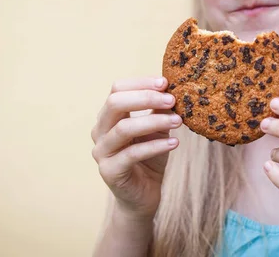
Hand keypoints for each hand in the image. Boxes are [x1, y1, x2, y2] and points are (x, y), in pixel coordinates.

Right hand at [91, 77, 180, 219]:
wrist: (143, 196)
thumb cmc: (149, 158)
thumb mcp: (157, 130)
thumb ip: (159, 111)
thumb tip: (172, 90)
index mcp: (108, 116)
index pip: (117, 89)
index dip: (140, 83)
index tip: (165, 82)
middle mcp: (100, 131)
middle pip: (115, 103)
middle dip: (146, 97)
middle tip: (172, 99)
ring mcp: (101, 152)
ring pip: (124, 128)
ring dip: (154, 121)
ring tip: (178, 121)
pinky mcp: (109, 171)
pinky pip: (132, 154)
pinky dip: (155, 146)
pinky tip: (174, 143)